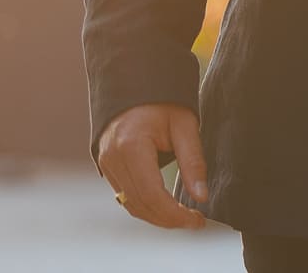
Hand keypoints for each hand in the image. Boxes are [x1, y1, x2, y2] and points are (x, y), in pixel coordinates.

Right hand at [96, 102, 208, 229]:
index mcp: (131, 146)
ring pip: (130, 204)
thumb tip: (201, 196)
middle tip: (195, 222)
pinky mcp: (106, 167)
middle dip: (169, 219)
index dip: (175, 214)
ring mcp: (106, 164)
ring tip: (185, 218)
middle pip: (140, 204)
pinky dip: (145, 206)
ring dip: (157, 217)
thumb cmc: (163, 103)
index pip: (152, 194)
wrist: (137, 86)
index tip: (197, 221)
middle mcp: (113, 158)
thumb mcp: (185, 126)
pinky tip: (166, 208)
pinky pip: (125, 196)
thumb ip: (194, 162)